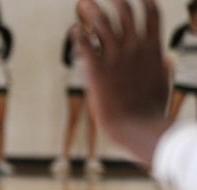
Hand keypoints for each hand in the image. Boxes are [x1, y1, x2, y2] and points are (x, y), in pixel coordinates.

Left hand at [74, 0, 170, 165]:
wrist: (134, 126)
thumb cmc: (149, 109)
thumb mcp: (162, 83)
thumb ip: (162, 68)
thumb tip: (166, 60)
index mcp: (153, 48)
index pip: (151, 14)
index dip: (144, 1)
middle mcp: (134, 47)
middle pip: (125, 13)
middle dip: (116, 0)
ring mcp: (115, 57)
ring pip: (102, 23)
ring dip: (92, 10)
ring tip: (84, 3)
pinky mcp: (96, 68)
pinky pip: (84, 43)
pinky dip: (78, 33)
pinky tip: (74, 30)